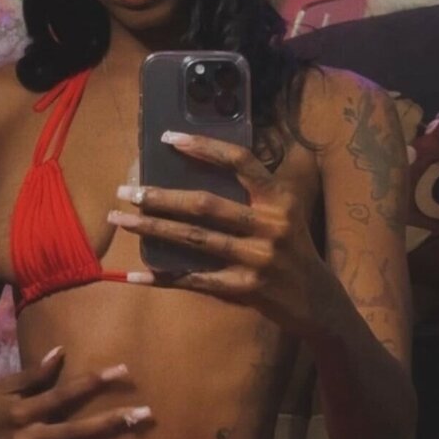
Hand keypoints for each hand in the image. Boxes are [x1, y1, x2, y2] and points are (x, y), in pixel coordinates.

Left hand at [109, 132, 329, 334]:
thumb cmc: (292, 246)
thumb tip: (200, 163)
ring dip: (152, 229)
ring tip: (120, 219)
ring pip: (193, 239)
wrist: (317, 301)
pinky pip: (194, 280)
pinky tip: (134, 275)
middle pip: (205, 204)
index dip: (204, 147)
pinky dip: (163, 277)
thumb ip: (254, 189)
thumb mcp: (285, 210)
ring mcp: (255, 259)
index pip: (239, 161)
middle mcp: (269, 225)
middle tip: (126, 191)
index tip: (168, 137)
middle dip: (161, 196)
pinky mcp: (243, 289)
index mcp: (278, 198)